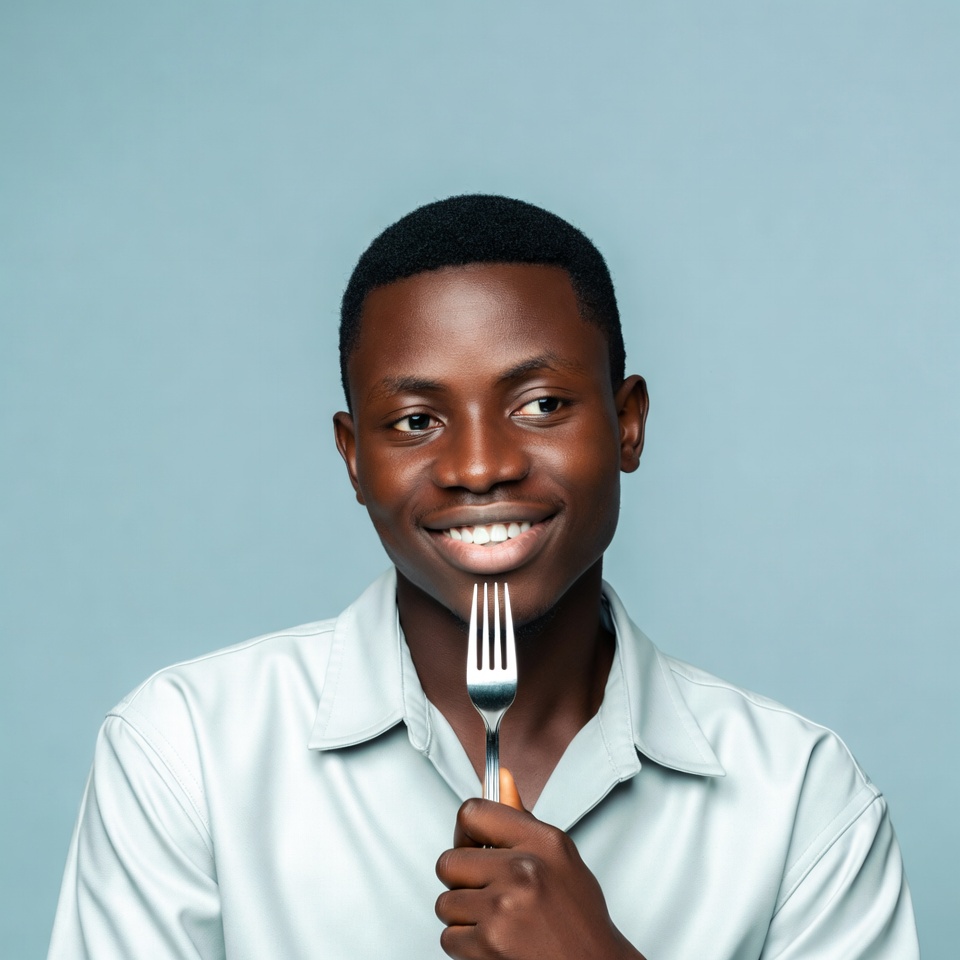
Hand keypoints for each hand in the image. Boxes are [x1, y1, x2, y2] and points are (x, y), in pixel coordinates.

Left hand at [435, 769, 644, 959]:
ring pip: (445, 902)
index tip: (473, 847)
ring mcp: (505, 907)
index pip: (473, 812)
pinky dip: (465, 945)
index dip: (465, 833)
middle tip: (487, 892)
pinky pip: (449, 937)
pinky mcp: (491, 944)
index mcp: (542, 842)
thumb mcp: (560, 858)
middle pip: (448, 861)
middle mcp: (523, 869)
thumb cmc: (578, 917)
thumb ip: (523, 819)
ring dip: (464, 916)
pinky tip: (494, 943)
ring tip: (496, 921)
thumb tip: (499, 775)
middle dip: (461, 881)